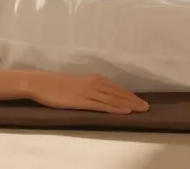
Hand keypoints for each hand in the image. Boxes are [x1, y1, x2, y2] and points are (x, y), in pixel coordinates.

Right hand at [23, 72, 149, 113]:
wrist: (42, 83)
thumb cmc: (58, 84)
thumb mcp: (78, 82)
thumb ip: (91, 87)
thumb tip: (103, 94)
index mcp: (95, 78)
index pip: (117, 88)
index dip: (130, 95)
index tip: (141, 102)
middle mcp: (95, 83)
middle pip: (118, 93)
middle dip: (134, 100)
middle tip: (147, 107)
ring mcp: (89, 92)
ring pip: (114, 99)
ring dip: (129, 104)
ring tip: (141, 110)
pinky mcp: (83, 101)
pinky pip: (102, 105)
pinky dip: (115, 108)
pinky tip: (124, 112)